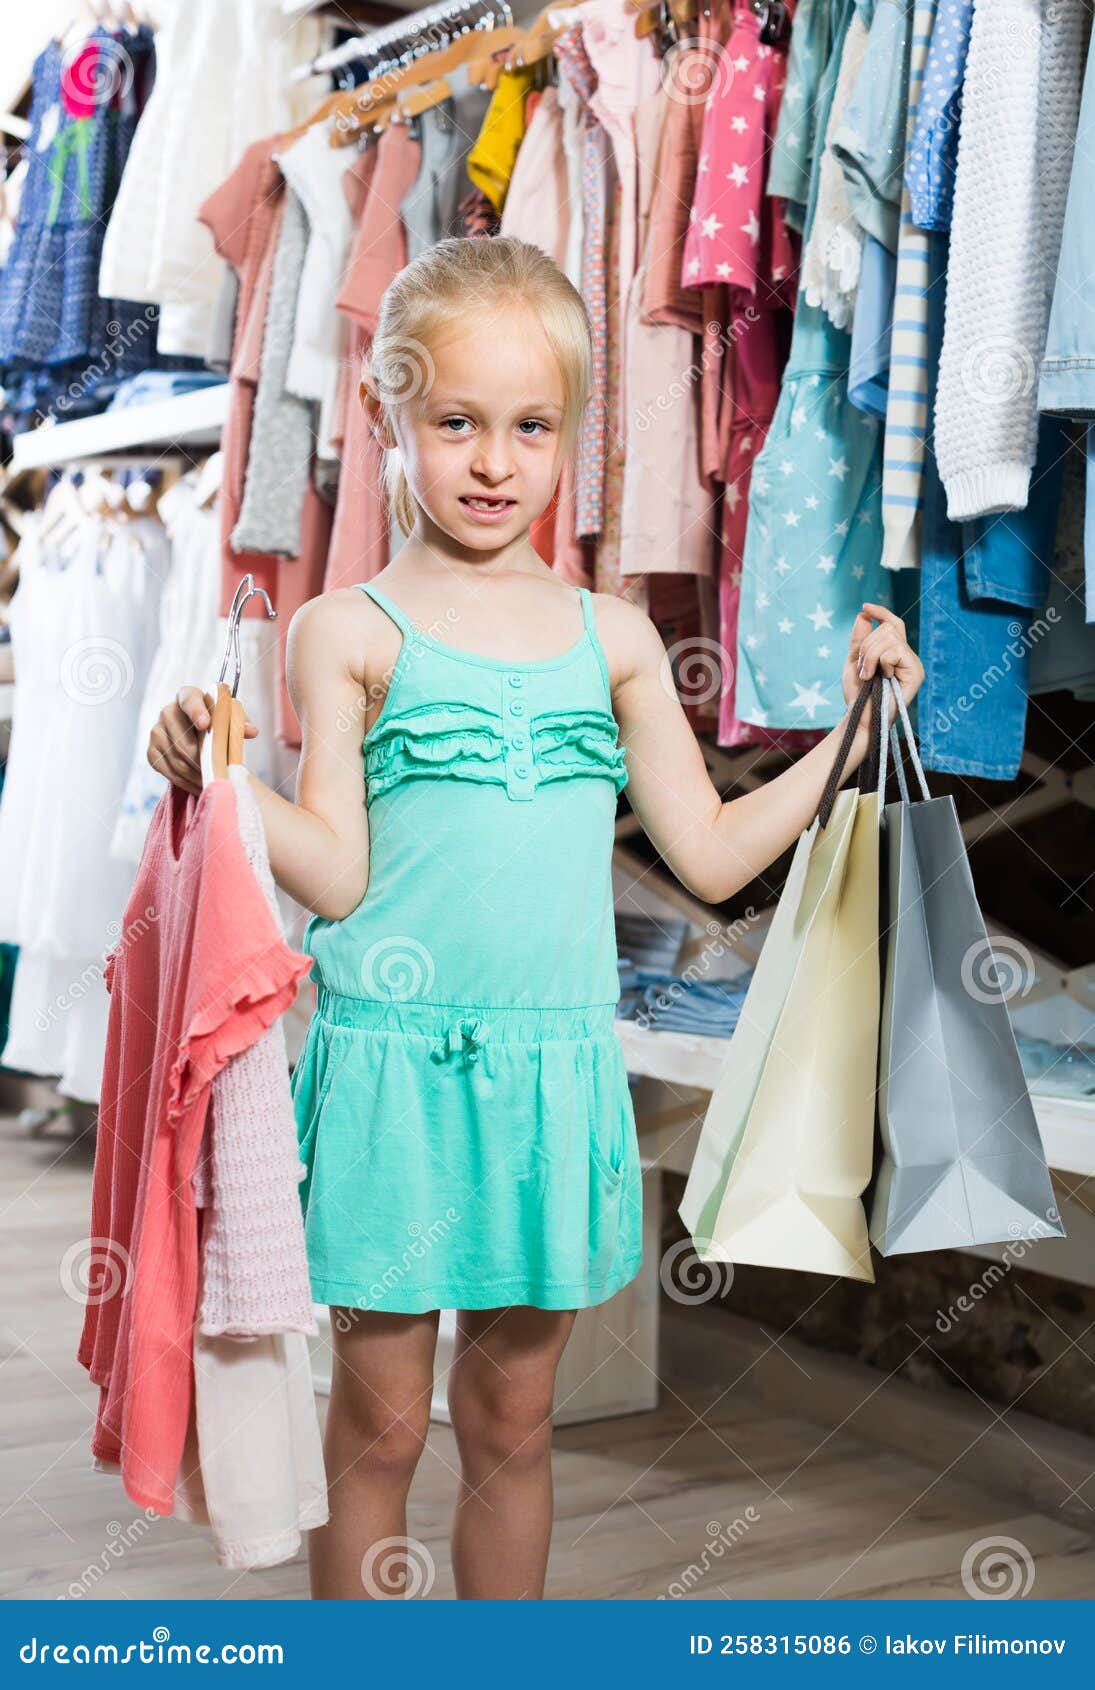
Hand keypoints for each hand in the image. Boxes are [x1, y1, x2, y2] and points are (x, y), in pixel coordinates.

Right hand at [146, 685, 259, 796]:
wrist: (193, 730)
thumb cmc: (215, 720)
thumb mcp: (228, 716)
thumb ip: (239, 721)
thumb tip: (251, 731)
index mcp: (187, 696)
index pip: (190, 700)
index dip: (197, 711)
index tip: (205, 724)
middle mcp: (167, 711)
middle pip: (185, 742)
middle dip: (205, 762)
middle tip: (221, 774)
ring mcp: (156, 732)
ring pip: (178, 761)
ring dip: (198, 776)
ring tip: (216, 783)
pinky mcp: (152, 752)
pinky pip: (170, 773)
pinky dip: (188, 783)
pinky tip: (202, 786)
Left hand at [842, 603, 923, 738]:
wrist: (859, 717)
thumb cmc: (858, 694)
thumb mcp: (855, 662)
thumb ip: (860, 640)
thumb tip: (864, 615)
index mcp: (895, 653)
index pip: (894, 624)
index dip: (881, 613)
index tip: (865, 607)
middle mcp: (908, 657)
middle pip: (888, 629)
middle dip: (867, 646)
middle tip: (862, 669)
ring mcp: (913, 665)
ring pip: (890, 638)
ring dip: (870, 656)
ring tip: (867, 676)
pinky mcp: (916, 673)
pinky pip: (895, 651)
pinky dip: (881, 662)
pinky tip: (881, 678)